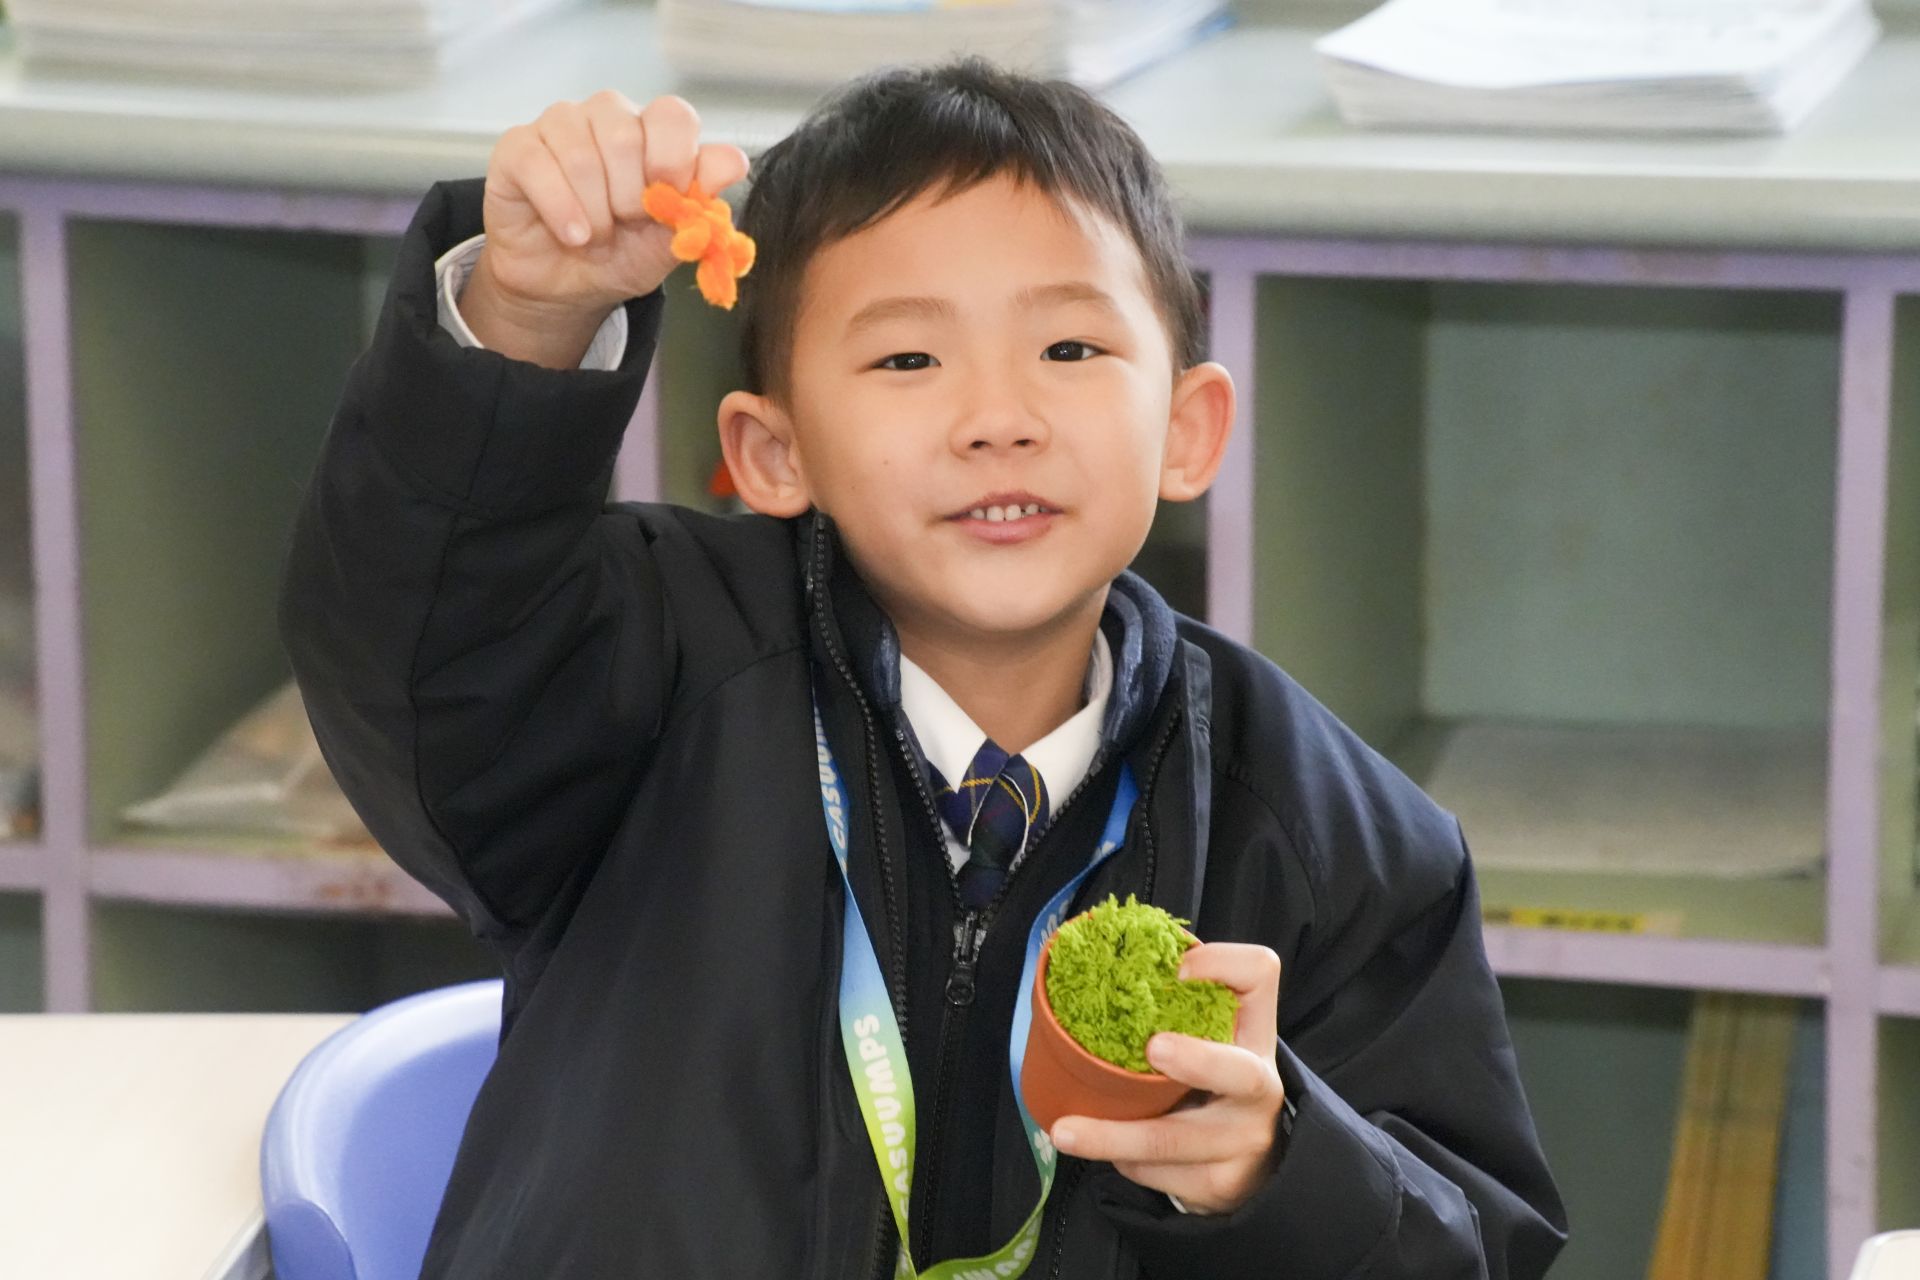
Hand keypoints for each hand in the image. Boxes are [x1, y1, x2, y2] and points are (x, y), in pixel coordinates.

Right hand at [466, 92, 750, 363]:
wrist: (568, 288)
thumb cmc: (621, 255)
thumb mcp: (670, 241)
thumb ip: (701, 203)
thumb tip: (734, 162)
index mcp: (652, 132)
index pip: (672, 115)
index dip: (674, 161)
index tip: (667, 203)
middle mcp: (608, 117)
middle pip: (625, 135)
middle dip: (630, 198)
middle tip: (625, 224)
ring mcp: (561, 126)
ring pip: (581, 152)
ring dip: (595, 211)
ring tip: (595, 235)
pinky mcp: (518, 146)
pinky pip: (539, 165)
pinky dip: (561, 209)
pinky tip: (572, 234)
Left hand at [1048, 942, 1286, 1215]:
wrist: (1254, 1163)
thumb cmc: (1213, 1084)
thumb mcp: (1209, 1042)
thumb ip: (1176, 1009)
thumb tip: (1100, 970)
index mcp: (1253, 1033)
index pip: (1259, 976)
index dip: (1224, 965)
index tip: (1178, 969)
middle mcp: (1260, 1085)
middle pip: (1238, 1072)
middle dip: (1198, 1061)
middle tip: (1153, 1048)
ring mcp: (1244, 1140)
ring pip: (1174, 1139)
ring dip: (1115, 1136)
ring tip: (1066, 1132)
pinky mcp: (1221, 1184)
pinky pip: (1158, 1172)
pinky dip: (1125, 1161)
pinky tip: (1112, 1151)